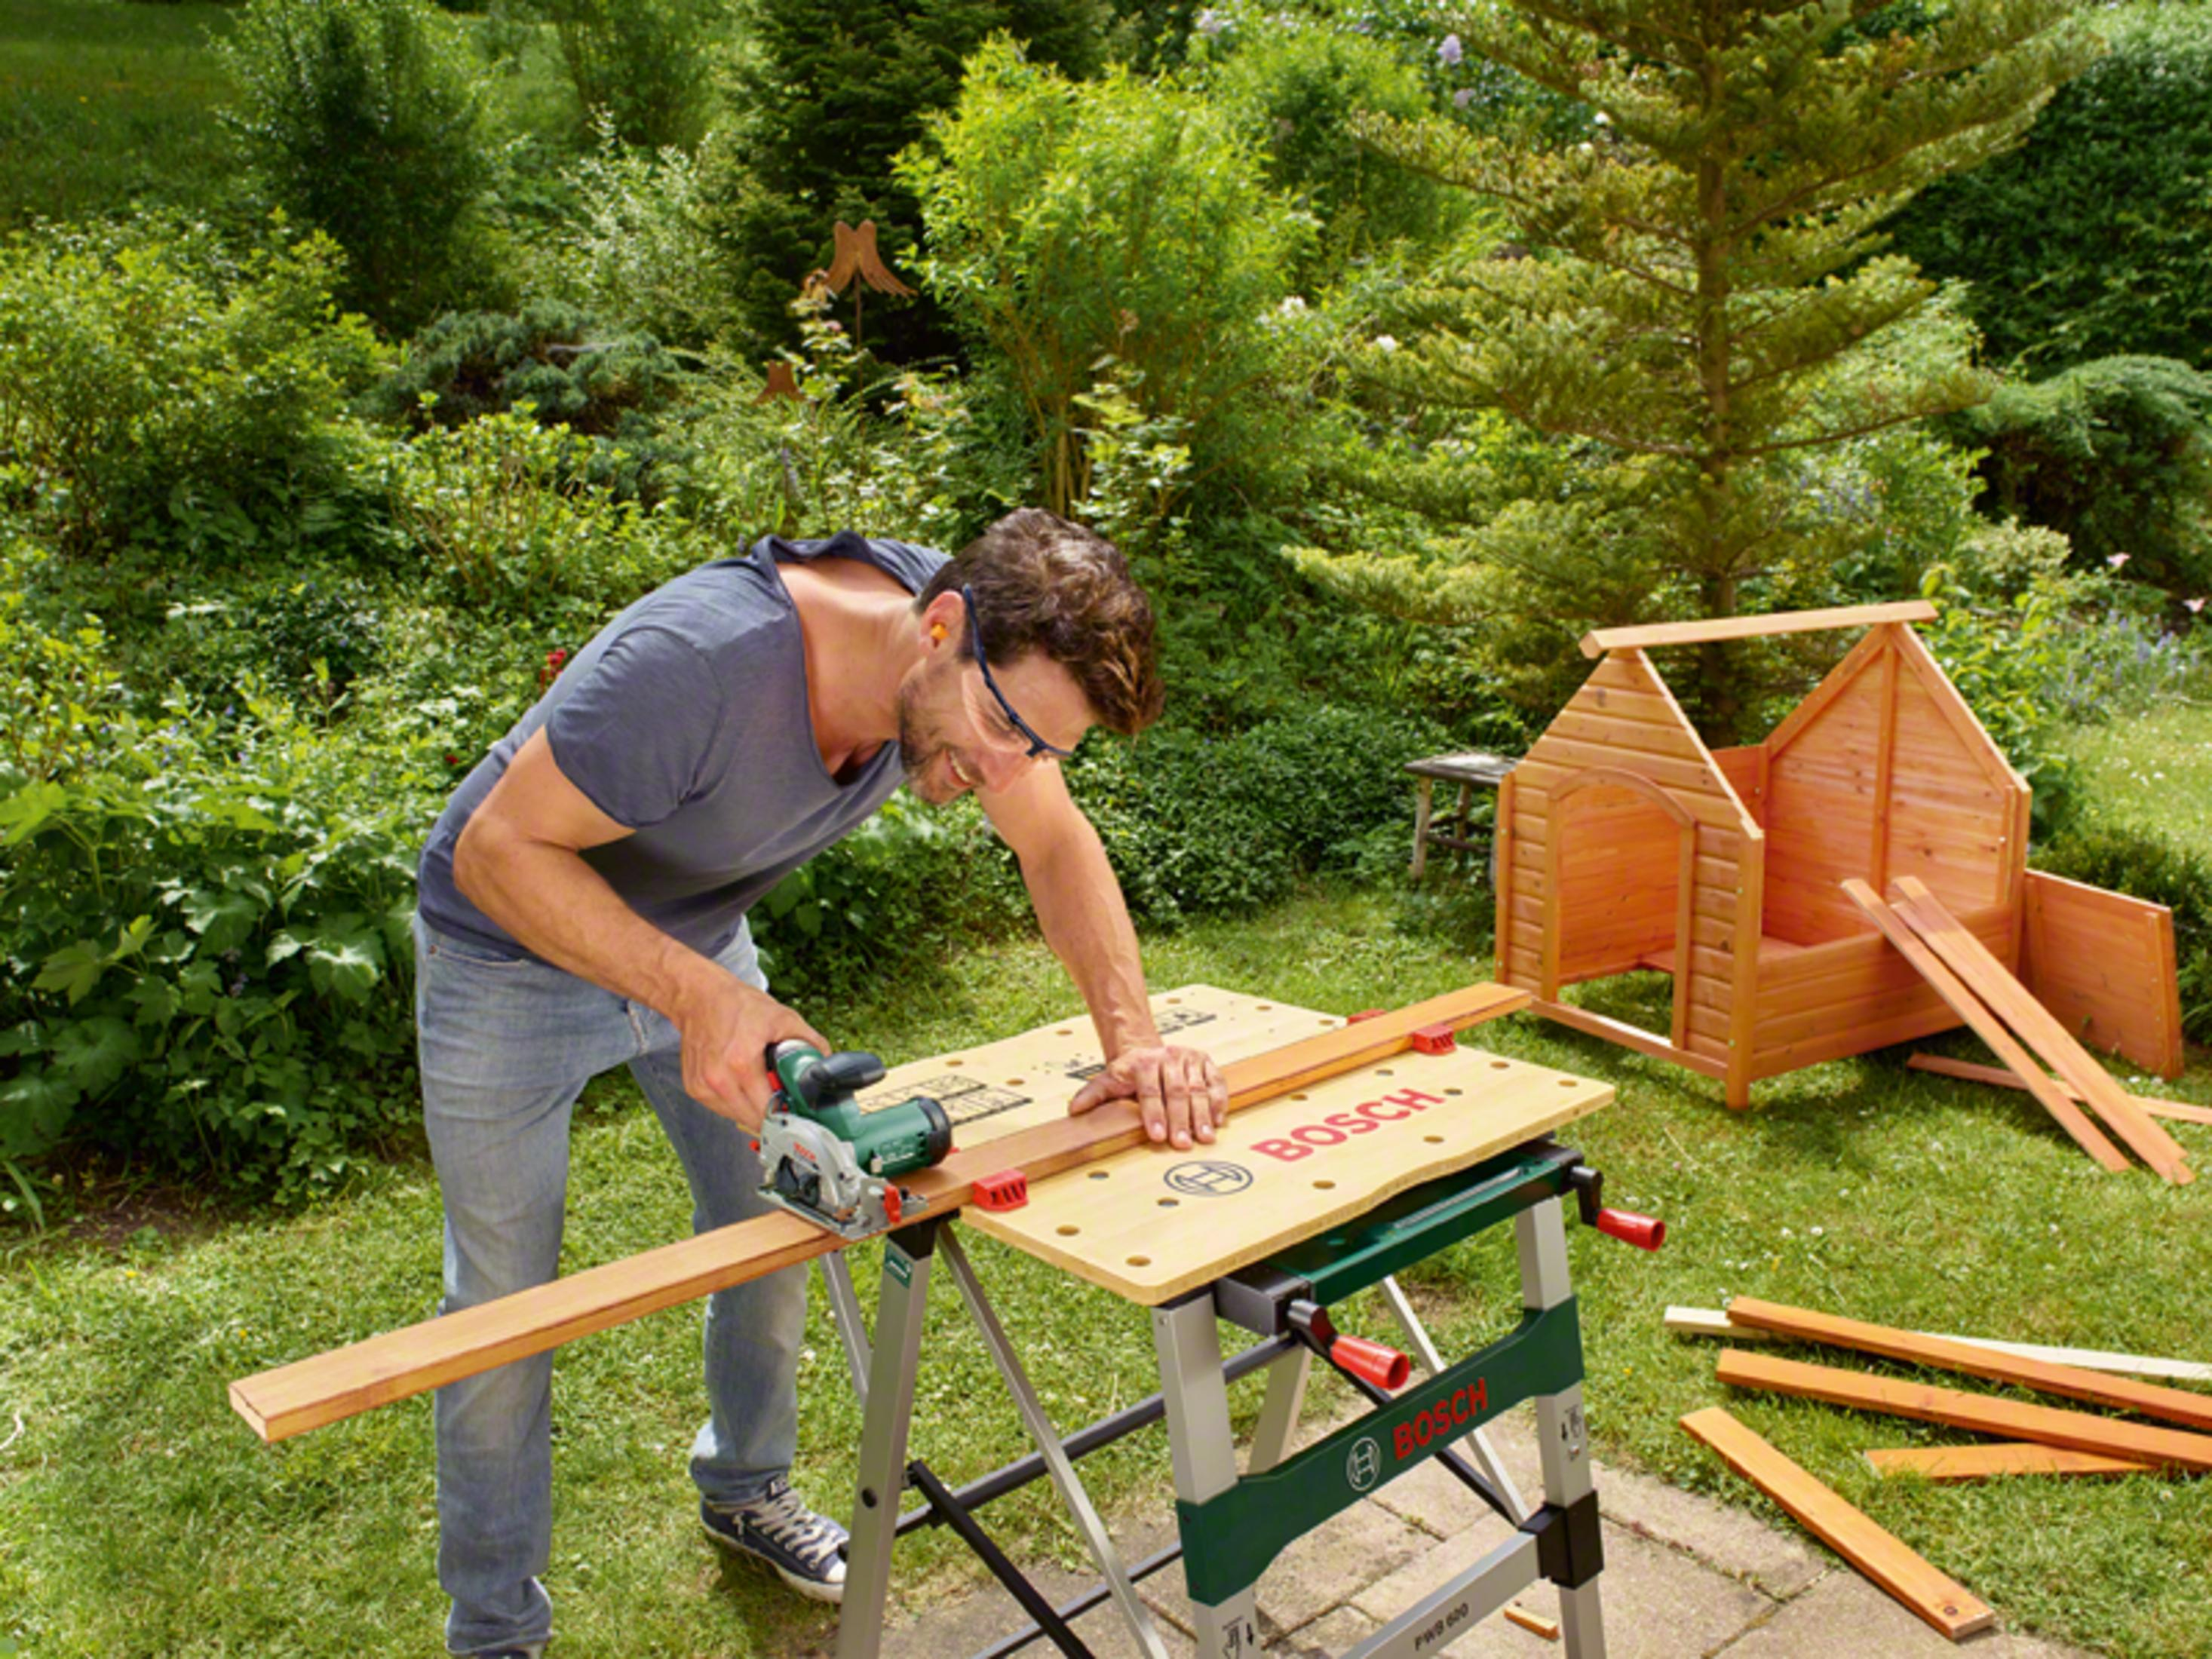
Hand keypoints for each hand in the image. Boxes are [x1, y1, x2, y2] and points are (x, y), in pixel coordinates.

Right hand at [671, 970, 827, 1130]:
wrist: (699, 997)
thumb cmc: (737, 1005)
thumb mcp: (782, 1017)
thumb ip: (810, 1041)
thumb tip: (826, 1063)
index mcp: (741, 1063)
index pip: (768, 1110)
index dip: (787, 1114)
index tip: (798, 1112)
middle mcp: (718, 1079)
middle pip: (753, 1119)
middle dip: (772, 1115)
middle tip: (784, 1103)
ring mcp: (702, 1086)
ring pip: (736, 1117)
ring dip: (752, 1110)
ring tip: (763, 1090)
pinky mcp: (693, 1088)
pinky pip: (721, 1108)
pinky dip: (735, 1102)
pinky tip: (744, 1085)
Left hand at [1068, 1044, 1229, 1149]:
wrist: (1146, 1049)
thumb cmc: (1129, 1073)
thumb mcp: (1108, 1080)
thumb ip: (1093, 1095)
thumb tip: (1074, 1110)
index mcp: (1143, 1064)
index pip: (1149, 1092)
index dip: (1153, 1114)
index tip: (1157, 1136)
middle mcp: (1168, 1058)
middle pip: (1177, 1092)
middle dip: (1180, 1120)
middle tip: (1183, 1144)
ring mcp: (1189, 1059)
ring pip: (1198, 1089)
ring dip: (1203, 1115)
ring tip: (1204, 1137)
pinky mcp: (1206, 1062)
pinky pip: (1216, 1082)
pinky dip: (1219, 1101)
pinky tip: (1218, 1121)